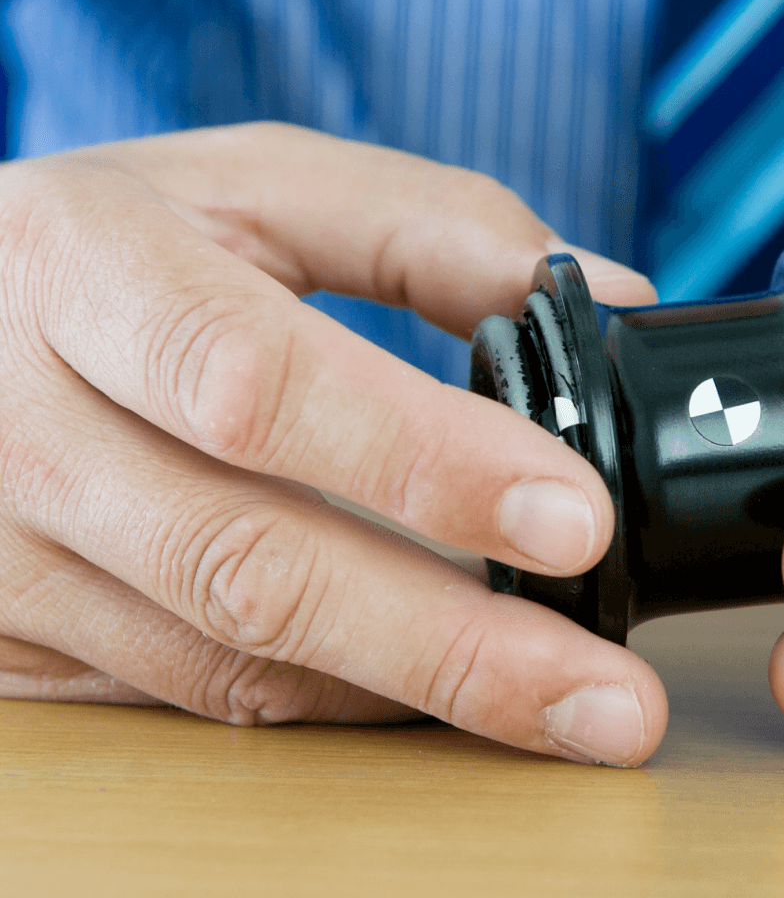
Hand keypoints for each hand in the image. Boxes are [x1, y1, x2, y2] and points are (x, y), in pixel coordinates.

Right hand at [0, 123, 666, 764]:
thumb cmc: (111, 242)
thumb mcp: (252, 187)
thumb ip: (431, 227)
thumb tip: (606, 298)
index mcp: (80, 270)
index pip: (257, 381)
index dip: (423, 460)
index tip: (577, 520)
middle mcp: (17, 424)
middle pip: (249, 565)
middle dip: (452, 647)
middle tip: (609, 700)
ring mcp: (4, 552)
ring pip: (228, 659)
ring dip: (413, 695)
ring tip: (564, 711)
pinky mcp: (14, 637)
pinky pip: (196, 695)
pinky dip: (334, 701)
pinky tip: (435, 694)